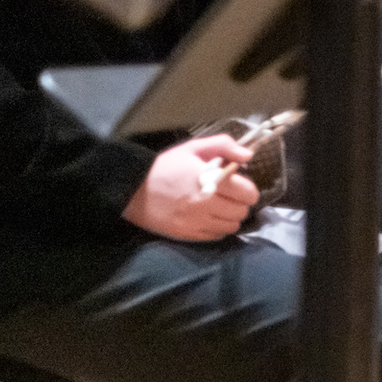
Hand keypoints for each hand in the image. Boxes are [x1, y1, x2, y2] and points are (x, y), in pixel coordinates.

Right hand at [125, 135, 259, 240]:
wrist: (132, 189)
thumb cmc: (166, 167)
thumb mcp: (193, 148)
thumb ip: (224, 145)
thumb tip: (249, 155)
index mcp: (210, 180)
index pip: (248, 193)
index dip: (247, 189)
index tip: (239, 185)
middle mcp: (206, 204)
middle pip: (242, 211)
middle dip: (240, 203)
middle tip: (229, 196)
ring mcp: (197, 221)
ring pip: (232, 226)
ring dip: (230, 217)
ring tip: (220, 207)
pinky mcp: (187, 234)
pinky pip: (216, 235)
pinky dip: (218, 227)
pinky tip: (209, 217)